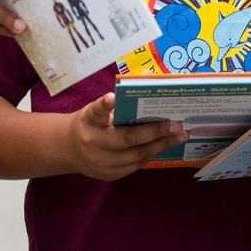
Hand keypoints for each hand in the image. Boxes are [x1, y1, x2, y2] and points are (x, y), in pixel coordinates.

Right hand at [67, 93, 187, 180]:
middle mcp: (93, 143)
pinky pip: (135, 166)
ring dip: (160, 145)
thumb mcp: (97, 108)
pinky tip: (166, 145)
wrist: (69, 149)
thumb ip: (119, 98)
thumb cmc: (91, 123)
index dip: (104, 105)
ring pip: (135, 156)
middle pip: (126, 139)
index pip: (96, 112)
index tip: (112, 97)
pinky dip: (152, 154)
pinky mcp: (109, 175)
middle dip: (154, 132)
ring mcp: (101, 162)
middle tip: (177, 125)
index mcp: (89, 121)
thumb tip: (147, 76)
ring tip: (180, 136)